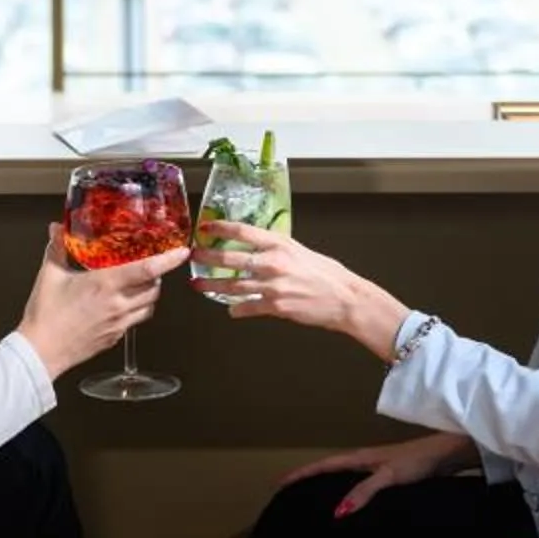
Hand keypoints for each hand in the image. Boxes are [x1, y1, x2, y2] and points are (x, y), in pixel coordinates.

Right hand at [16, 228, 190, 380]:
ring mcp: (119, 324)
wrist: (40, 352)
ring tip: (139, 283)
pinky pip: (135, 321)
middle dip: (158, 276)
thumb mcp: (49, 275)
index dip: (168, 260)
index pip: (146, 269)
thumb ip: (57, 248)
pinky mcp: (115, 338)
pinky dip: (136, 310)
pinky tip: (122, 304)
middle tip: (152, 265)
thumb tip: (56, 228)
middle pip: (154, 288)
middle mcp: (117, 304)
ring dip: (150, 294)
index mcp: (105, 284)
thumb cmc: (45, 316)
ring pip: (149, 306)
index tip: (182, 252)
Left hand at [189, 226, 405, 355]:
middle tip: (193, 256)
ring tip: (197, 286)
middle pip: (230, 258)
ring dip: (211, 286)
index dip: (220, 228)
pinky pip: (248, 307)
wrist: (345, 299)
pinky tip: (230, 310)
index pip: (243, 231)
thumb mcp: (300, 251)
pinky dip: (237, 309)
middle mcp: (274, 262)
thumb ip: (277, 248)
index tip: (205, 227)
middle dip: (207, 258)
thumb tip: (258, 247)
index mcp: (280, 244)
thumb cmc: (327, 275)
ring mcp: (273, 286)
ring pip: (233, 285)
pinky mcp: (275, 307)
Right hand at [281, 431, 475, 514]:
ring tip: (310, 499)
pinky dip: (346, 492)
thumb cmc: (417, 462)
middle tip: (288, 492)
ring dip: (326, 484)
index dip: (302, 474)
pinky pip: (357, 484)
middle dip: (308, 478)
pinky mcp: (387, 476)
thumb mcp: (388, 477)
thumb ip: (364, 492)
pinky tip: (348, 504)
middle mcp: (364, 461)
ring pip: (343, 476)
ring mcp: (376, 468)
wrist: (445, 454)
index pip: (323, 466)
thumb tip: (336, 512)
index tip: (279, 483)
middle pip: (329, 469)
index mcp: (360, 458)